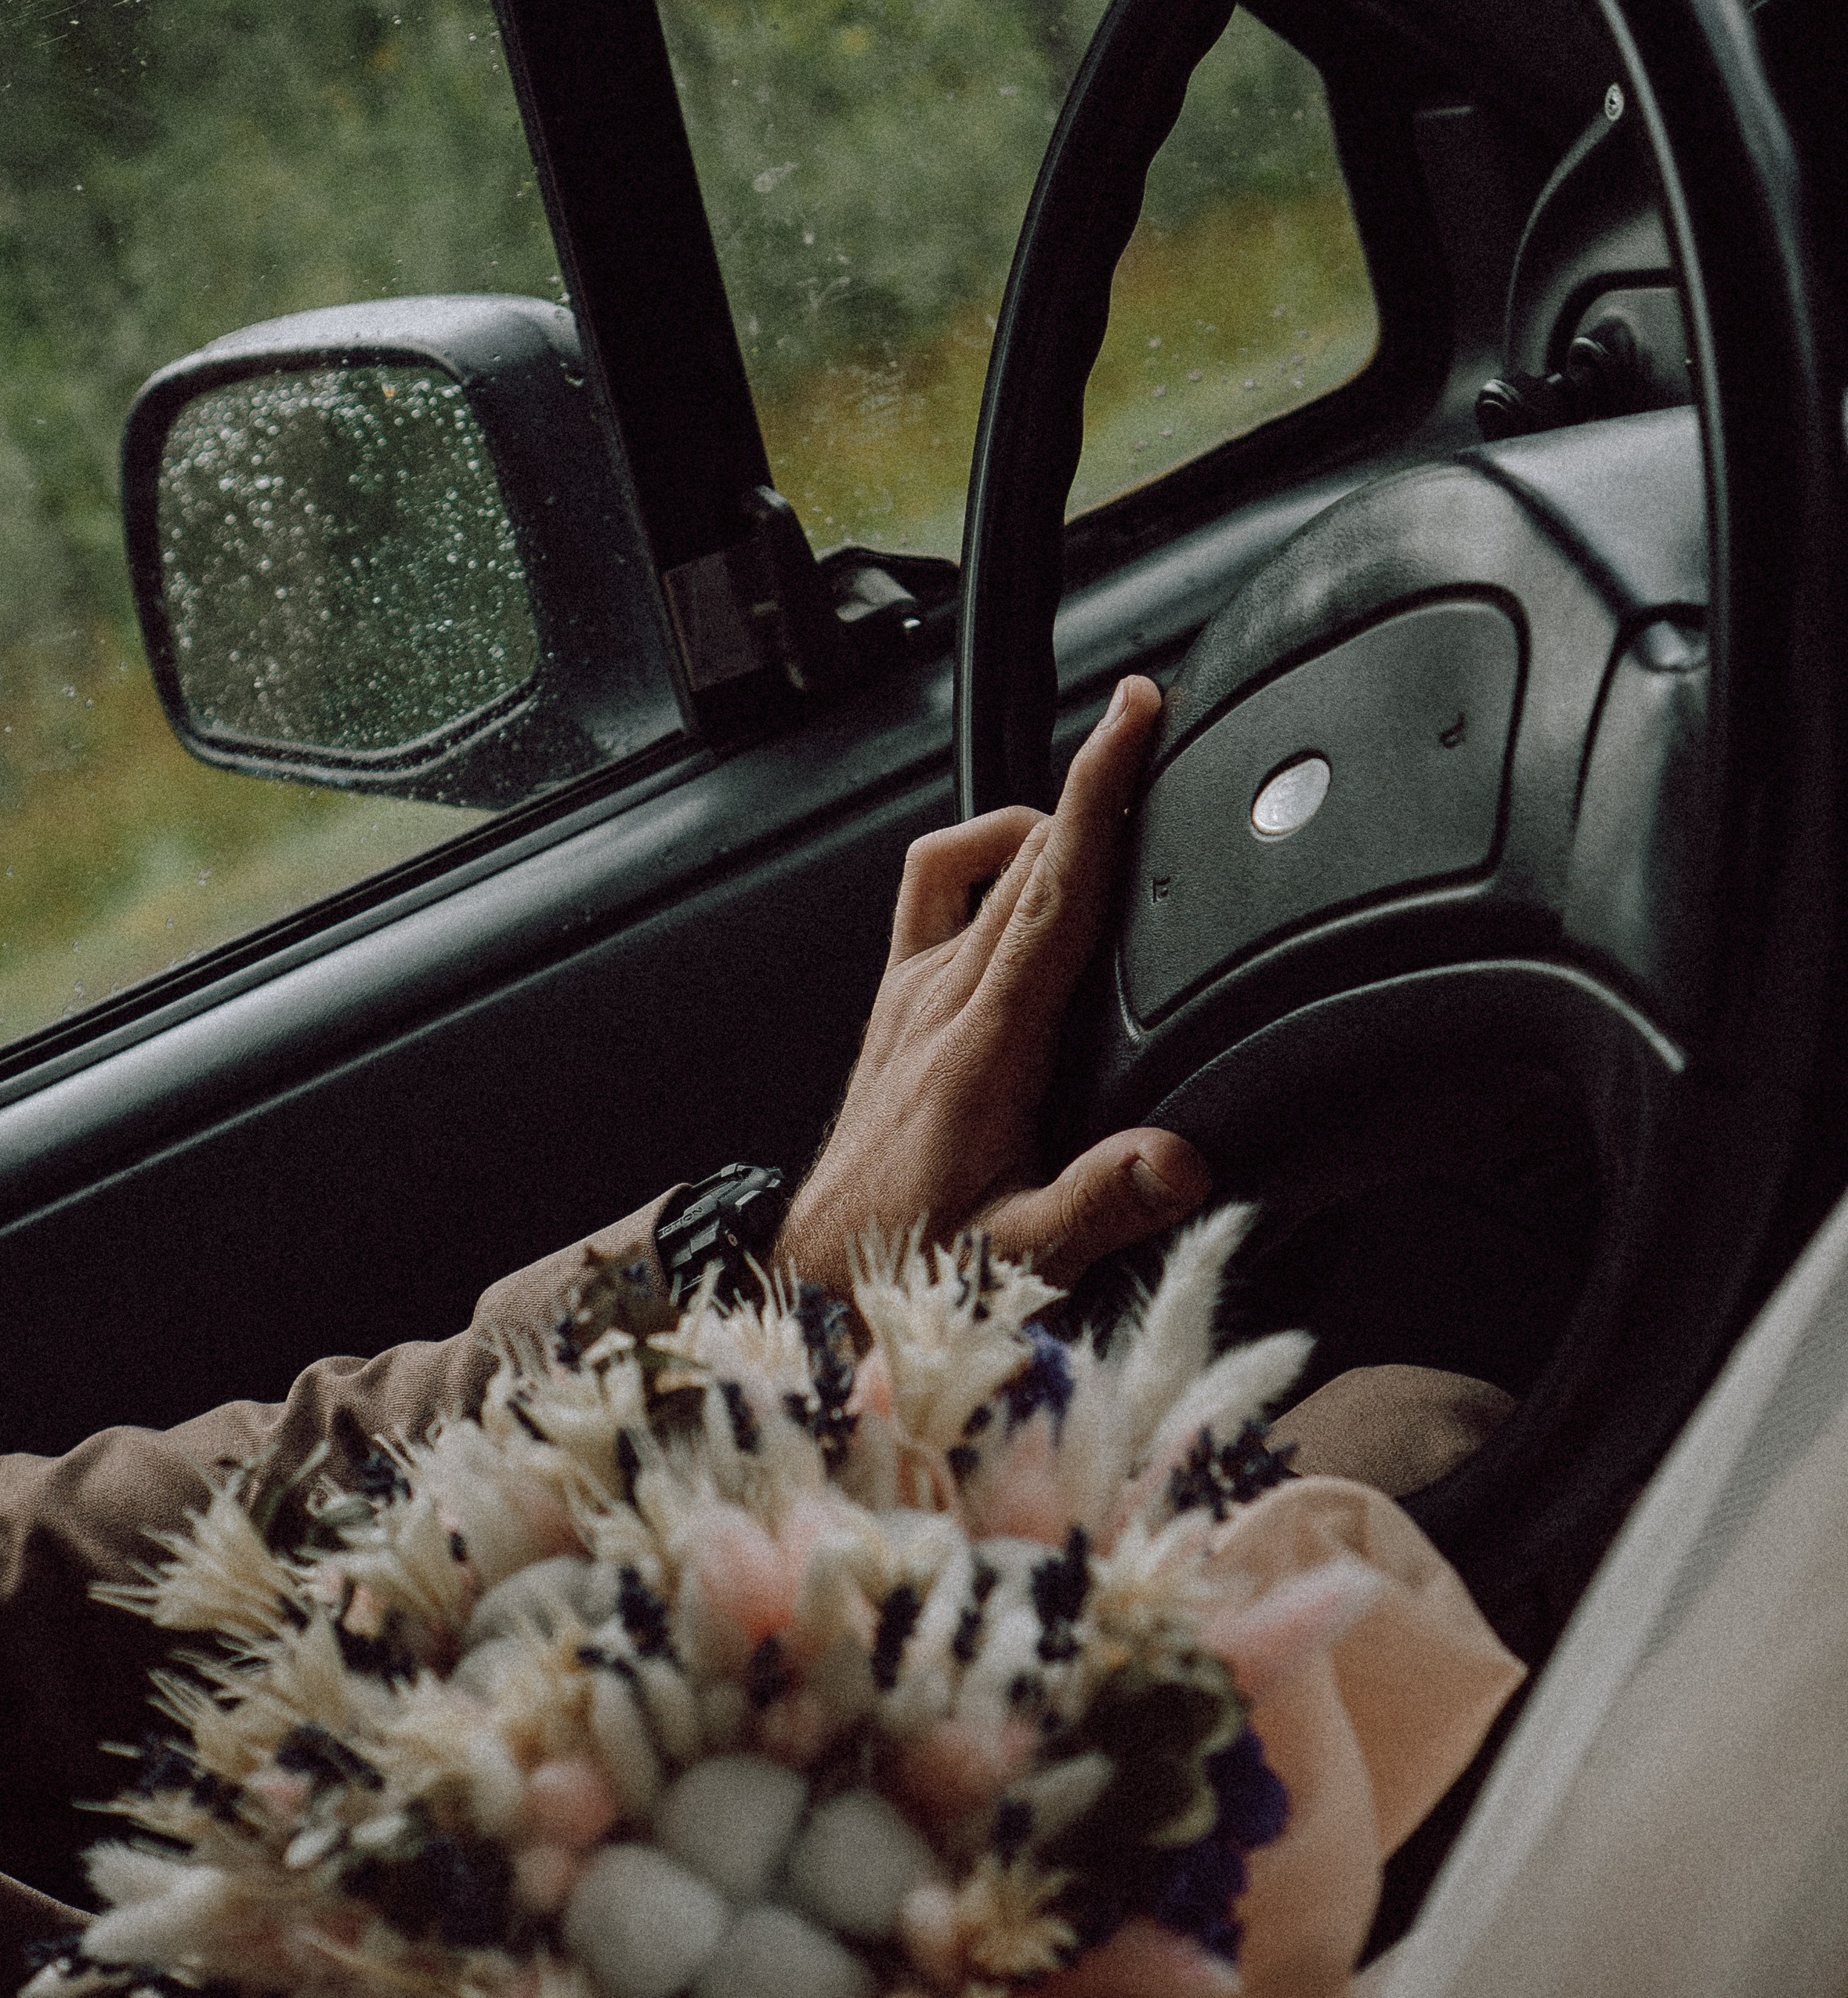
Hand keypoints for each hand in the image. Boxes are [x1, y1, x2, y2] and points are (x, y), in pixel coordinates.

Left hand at [774, 674, 1209, 1294]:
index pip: (1052, 889)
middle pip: (1029, 855)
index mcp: (984, 1046)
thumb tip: (1177, 1160)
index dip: (1097, 792)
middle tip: (1154, 730)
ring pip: (984, 865)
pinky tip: (1022, 869)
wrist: (819, 1279)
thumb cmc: (911, 1265)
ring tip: (1107, 797)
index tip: (1133, 718)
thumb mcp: (1015, 1259)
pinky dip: (983, 858)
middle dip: (1093, 782)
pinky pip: (933, 893)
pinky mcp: (896, 1008)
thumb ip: (1098, 1204)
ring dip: (1047, 820)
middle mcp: (942, 1003)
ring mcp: (913, 997)